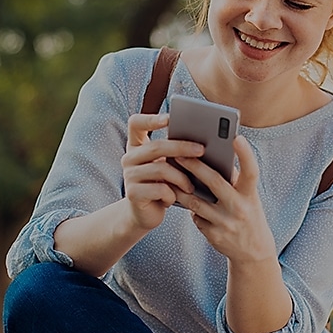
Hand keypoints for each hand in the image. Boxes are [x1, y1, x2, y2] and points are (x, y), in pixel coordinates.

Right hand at [121, 113, 203, 232]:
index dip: (151, 119)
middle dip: (182, 147)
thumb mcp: (170, 167)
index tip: (170, 118)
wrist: (146, 214)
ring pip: (160, 169)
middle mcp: (129, 158)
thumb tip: (204, 143)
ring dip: (181, 177)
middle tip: (202, 150)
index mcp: (137, 146)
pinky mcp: (133, 194)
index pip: (135, 123)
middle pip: (155, 146)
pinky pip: (159, 189)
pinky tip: (176, 198)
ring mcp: (129, 175)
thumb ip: (177, 153)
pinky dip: (172, 194)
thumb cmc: (163, 185)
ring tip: (191, 185)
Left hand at [172, 135, 275, 262]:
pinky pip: (195, 217)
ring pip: (196, 202)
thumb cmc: (249, 214)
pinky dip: (190, 208)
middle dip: (195, 166)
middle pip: (215, 182)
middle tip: (178, 153)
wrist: (253, 251)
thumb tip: (213, 158)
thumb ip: (235, 180)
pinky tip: (184, 200)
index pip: (251, 172)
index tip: (237, 138)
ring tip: (170, 175)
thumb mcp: (249, 197)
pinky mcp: (214, 235)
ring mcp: (226, 223)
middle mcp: (240, 208)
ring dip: (181, 188)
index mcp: (251, 195)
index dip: (246, 155)